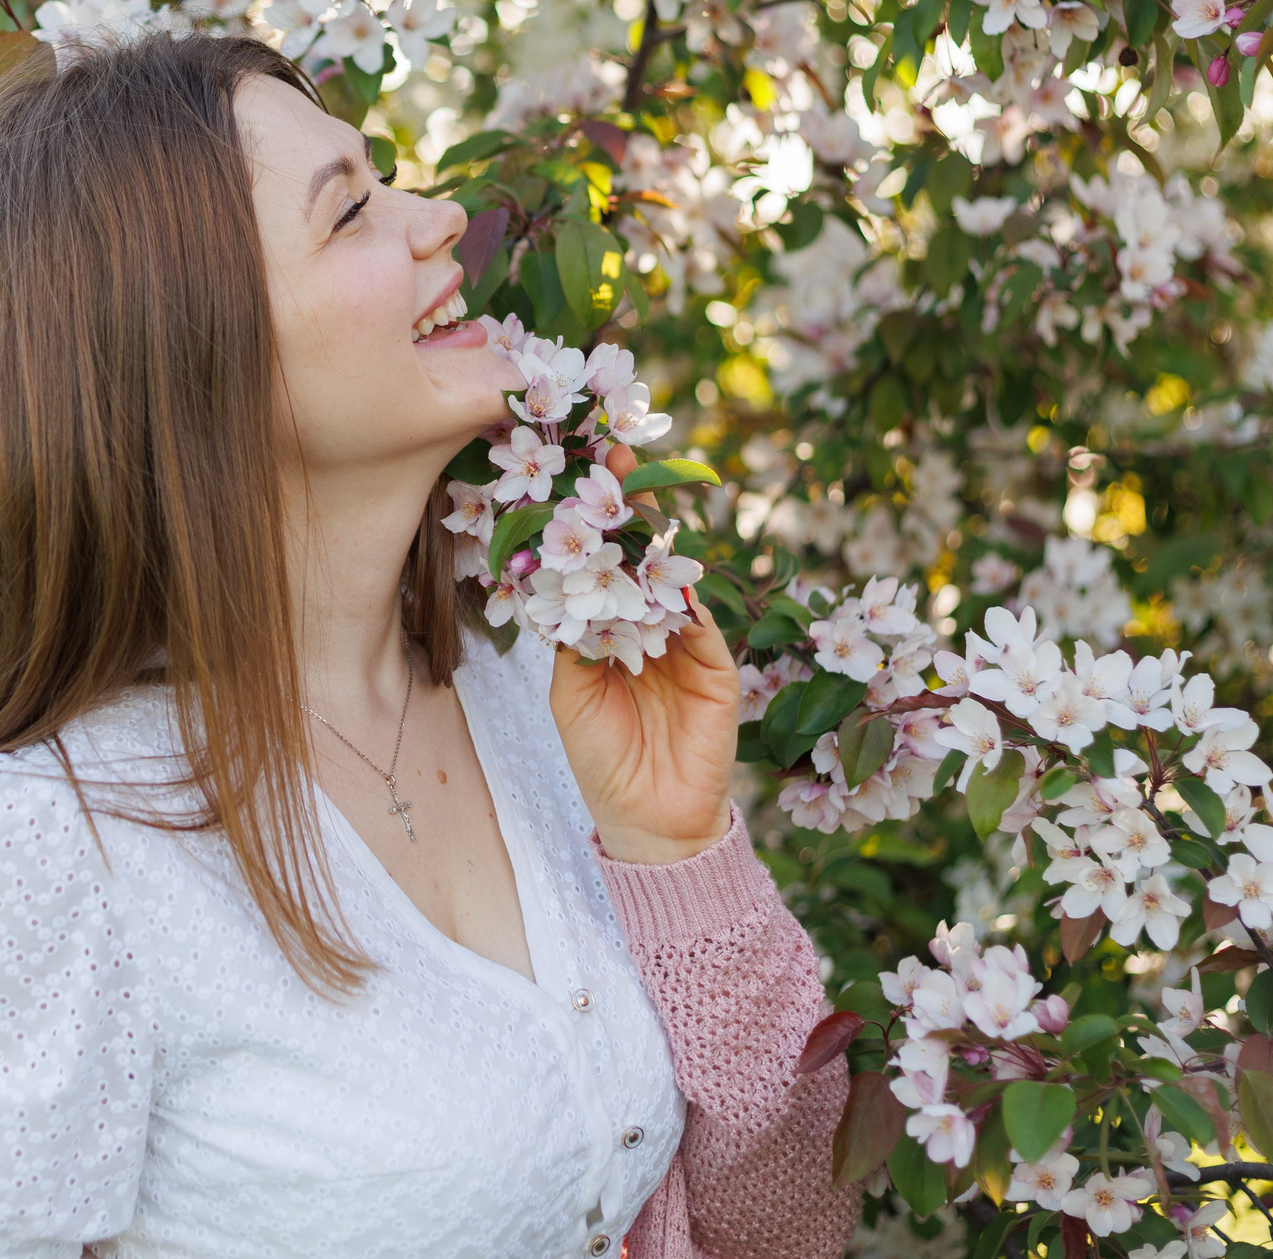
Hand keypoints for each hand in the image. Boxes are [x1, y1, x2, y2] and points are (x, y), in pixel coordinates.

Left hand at [547, 458, 743, 865]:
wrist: (648, 819)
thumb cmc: (601, 757)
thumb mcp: (569, 691)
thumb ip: (570, 638)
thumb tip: (553, 579)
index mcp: (613, 631)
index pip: (603, 566)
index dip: (592, 524)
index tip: (575, 474)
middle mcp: (651, 629)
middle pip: (641, 557)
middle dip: (629, 507)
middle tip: (615, 454)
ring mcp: (687, 645)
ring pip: (672, 582)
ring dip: (655, 541)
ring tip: (636, 496)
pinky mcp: (718, 667)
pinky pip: (701, 625)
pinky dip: (684, 599)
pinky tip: (665, 574)